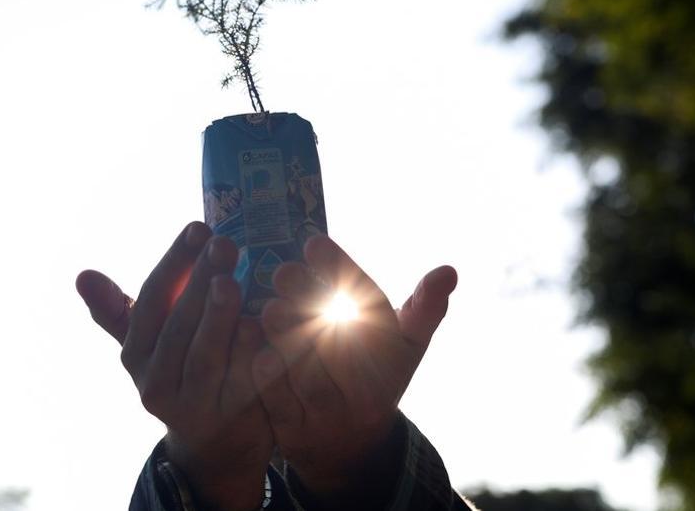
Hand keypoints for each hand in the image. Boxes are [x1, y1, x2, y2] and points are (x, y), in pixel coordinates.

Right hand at [76, 222, 273, 510]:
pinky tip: (263, 326)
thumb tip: (81, 274)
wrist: (218, 447)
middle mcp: (157, 383)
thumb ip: (119, 310)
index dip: (174, 264)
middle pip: (178, 328)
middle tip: (224, 244)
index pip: (152, 302)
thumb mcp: (150, 346)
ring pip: (205, 358)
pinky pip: (241, 386)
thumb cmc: (184, 374)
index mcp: (136, 355)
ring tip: (234, 281)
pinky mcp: (230, 422)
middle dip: (200, 283)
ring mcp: (193, 407)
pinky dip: (251, 356)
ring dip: (219, 318)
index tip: (199, 227)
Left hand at [251, 235, 455, 507]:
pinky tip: (245, 337)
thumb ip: (424, 309)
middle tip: (281, 270)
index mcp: (394, 363)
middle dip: (308, 302)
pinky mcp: (294, 433)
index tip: (314, 241)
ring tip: (266, 304)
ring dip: (282, 337)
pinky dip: (260, 368)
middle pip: (338, 344)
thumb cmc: (376, 378)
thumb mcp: (406, 349)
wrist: (351, 452)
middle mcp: (365, 395)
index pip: (372, 311)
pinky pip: (274, 400)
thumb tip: (449, 271)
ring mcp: (329, 417)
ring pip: (304, 375)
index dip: (343, 274)